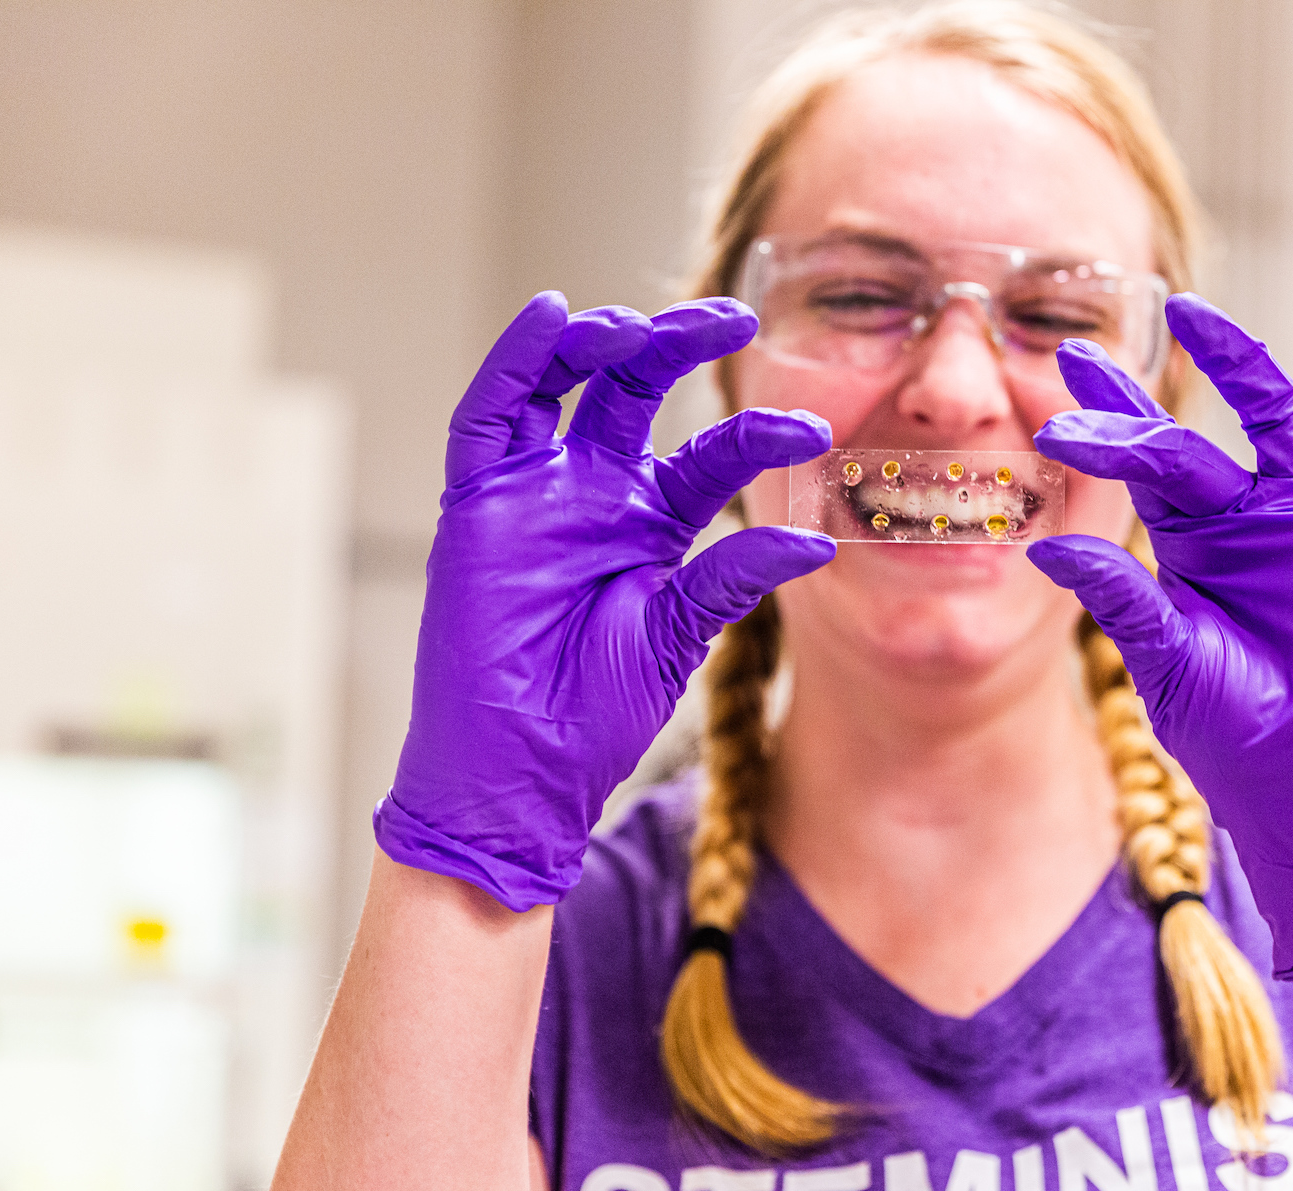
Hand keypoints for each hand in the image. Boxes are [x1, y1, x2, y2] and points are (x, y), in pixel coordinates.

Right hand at [375, 294, 835, 909]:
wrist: (523, 770)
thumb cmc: (595, 712)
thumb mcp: (679, 633)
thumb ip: (732, 578)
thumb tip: (814, 541)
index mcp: (650, 523)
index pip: (708, 453)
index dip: (754, 431)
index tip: (811, 427)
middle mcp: (593, 494)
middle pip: (634, 391)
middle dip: (679, 345)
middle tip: (735, 318)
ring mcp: (534, 492)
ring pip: (564, 385)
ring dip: (601, 343)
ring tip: (641, 325)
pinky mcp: (478, 502)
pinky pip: (489, 415)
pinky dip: (515, 361)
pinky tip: (551, 317)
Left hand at [1028, 294, 1292, 980]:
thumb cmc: (1235, 736)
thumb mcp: (1165, 663)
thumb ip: (1118, 600)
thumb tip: (1046, 550)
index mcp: (1189, 546)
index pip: (1136, 474)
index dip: (1096, 437)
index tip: (1047, 410)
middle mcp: (1246, 518)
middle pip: (1187, 440)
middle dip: (1133, 405)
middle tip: (1075, 357)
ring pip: (1277, 418)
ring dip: (1239, 365)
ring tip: (1194, 316)